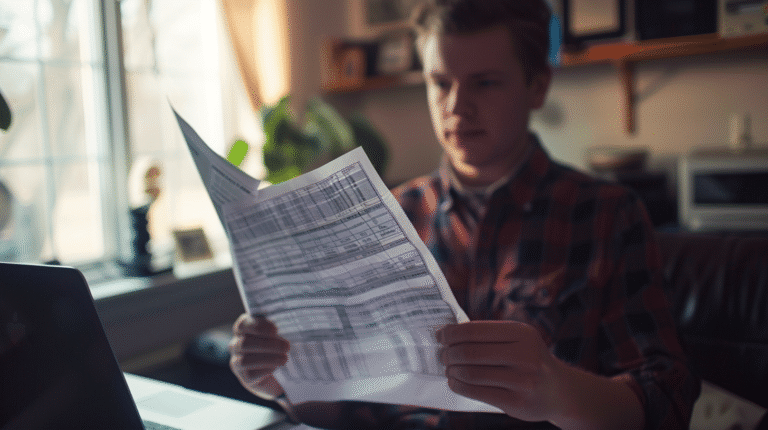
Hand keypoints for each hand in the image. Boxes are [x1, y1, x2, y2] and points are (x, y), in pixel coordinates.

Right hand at [229, 313, 289, 399]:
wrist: (278, 373)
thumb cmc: (278, 345)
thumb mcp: (278, 333)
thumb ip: (279, 326)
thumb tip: (290, 323)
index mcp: (243, 329)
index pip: (243, 324)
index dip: (257, 326)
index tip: (275, 329)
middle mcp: (236, 344)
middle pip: (245, 343)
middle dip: (268, 345)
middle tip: (286, 346)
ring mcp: (237, 362)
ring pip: (245, 361)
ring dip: (268, 359)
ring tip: (284, 358)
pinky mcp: (244, 377)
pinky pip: (250, 374)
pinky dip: (264, 370)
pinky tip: (276, 368)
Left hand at [437, 320, 563, 422]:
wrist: (559, 390)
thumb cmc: (529, 359)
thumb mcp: (518, 339)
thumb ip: (489, 335)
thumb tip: (449, 333)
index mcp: (522, 334)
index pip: (474, 331)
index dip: (451, 333)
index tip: (441, 336)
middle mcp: (524, 355)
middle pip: (470, 352)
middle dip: (450, 353)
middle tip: (443, 355)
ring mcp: (522, 381)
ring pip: (472, 374)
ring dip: (453, 370)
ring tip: (448, 369)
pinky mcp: (516, 402)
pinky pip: (477, 393)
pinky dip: (460, 386)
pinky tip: (455, 382)